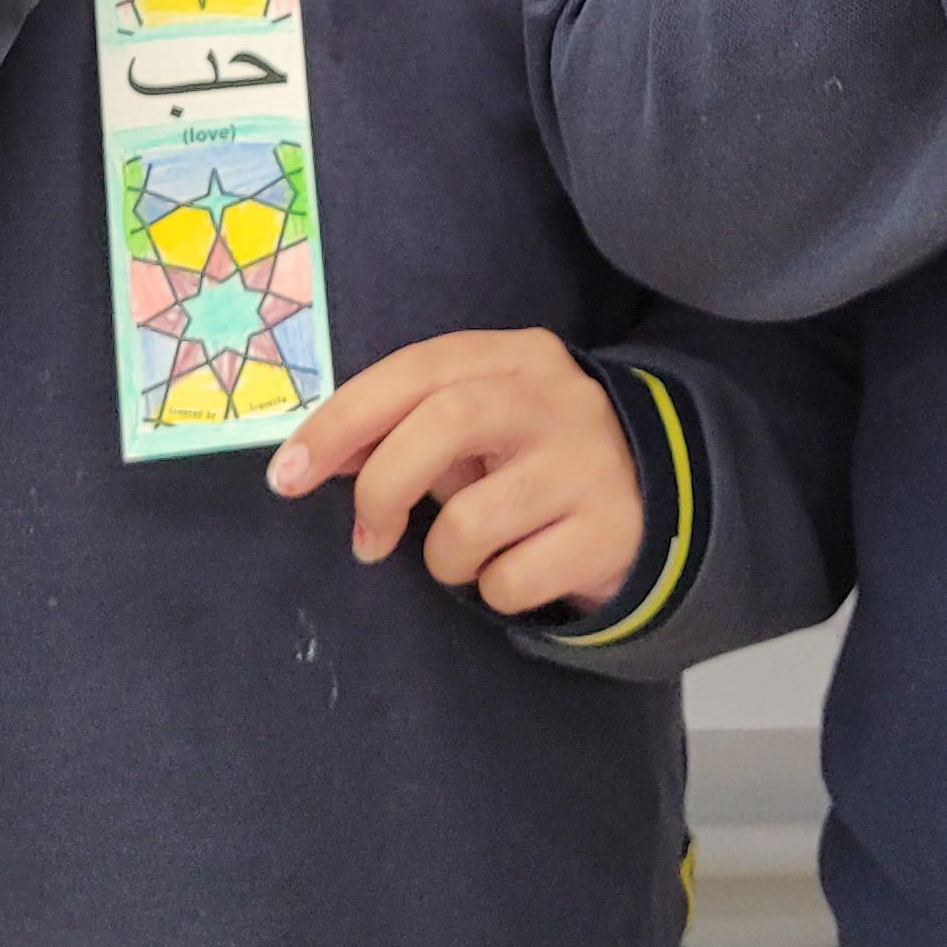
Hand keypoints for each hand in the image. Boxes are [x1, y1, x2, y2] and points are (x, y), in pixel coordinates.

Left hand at [266, 328, 647, 617]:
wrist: (658, 496)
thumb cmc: (536, 458)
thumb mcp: (479, 426)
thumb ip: (407, 429)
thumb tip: (315, 457)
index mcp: (518, 357)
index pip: (418, 368)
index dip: (344, 418)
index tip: (287, 473)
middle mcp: (559, 399)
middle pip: (444, 425)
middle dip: (381, 487)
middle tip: (366, 540)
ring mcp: (590, 464)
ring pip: (471, 522)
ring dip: (444, 558)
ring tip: (471, 554)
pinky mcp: (611, 532)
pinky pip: (511, 580)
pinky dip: (495, 589)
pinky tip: (523, 568)